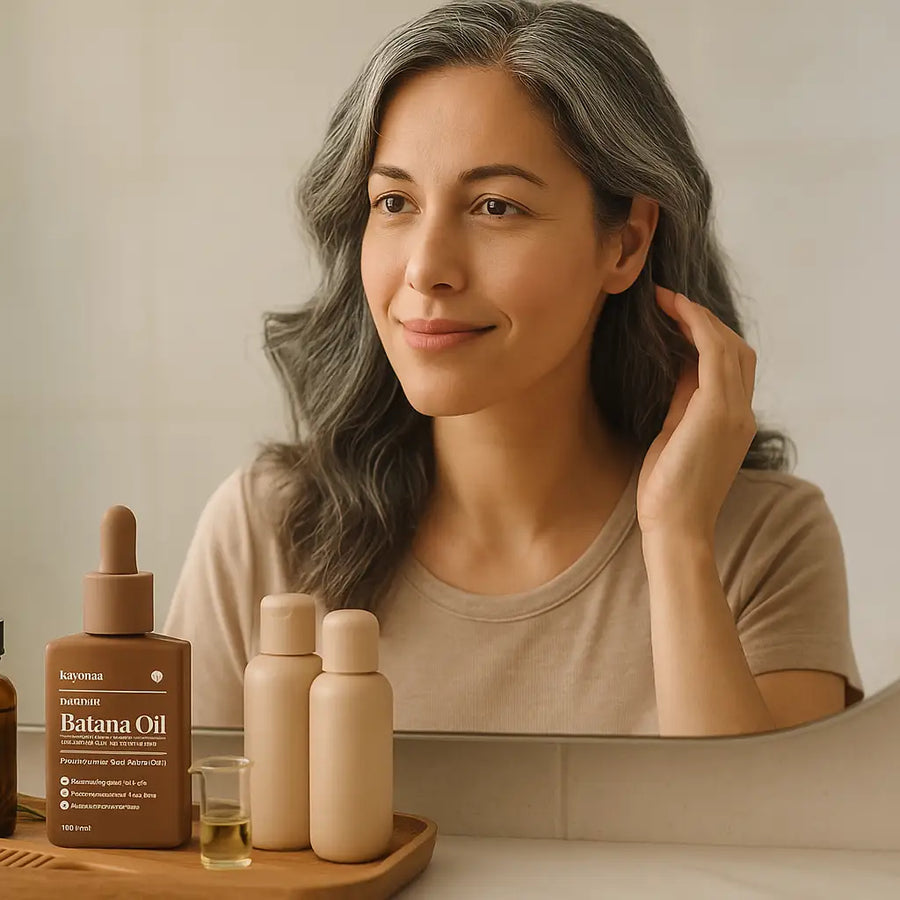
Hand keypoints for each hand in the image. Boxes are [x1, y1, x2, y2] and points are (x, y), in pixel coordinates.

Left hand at [636, 286, 757, 544]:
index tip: (674, 316)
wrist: (675, 526)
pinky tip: (674, 311)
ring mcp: (734, 411)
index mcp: (733, 421)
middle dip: (703, 319)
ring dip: (698, 316)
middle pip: (735, 348)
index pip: (731, 365)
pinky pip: (714, 353)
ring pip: (728, 345)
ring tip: (667, 300)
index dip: (705, 335)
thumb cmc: (667, 491)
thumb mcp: (674, 435)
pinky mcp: (718, 411)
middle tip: (668, 301)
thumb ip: (682, 402)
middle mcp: (741, 412)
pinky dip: (696, 326)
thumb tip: (678, 367)